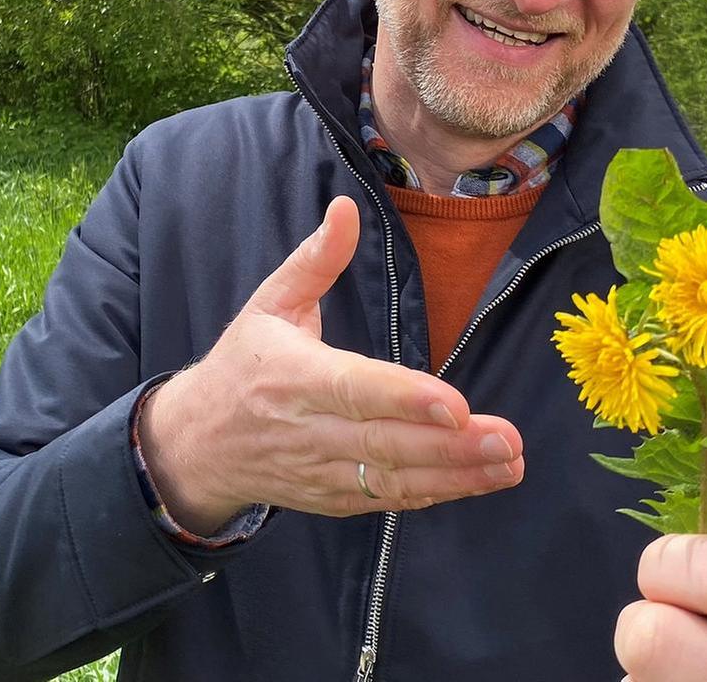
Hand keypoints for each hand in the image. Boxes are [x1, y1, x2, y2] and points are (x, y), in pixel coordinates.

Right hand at [137, 196, 524, 530]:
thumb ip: (316, 260)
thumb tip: (346, 207)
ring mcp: (319, 471)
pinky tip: (477, 482)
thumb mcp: (269, 303)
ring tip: (509, 464)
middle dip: (450, 445)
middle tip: (507, 440)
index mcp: (291, 376)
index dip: (405, 399)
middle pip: (385, 443)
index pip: (354, 389)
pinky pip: (387, 500)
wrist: (197, 445)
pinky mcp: (331, 498)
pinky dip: (433, 493)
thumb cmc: (243, 365)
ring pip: (392, 479)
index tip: (454, 404)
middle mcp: (306, 429)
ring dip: (455, 475)